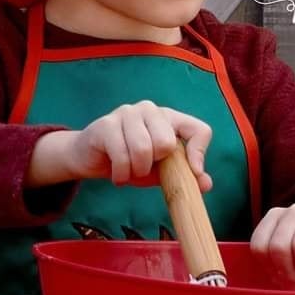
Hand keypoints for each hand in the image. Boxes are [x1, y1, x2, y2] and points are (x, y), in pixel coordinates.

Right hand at [28, 103, 213, 189]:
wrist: (88, 158)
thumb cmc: (130, 162)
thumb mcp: (159, 172)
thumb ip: (183, 175)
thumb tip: (206, 184)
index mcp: (169, 118)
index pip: (199, 129)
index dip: (199, 153)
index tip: (193, 173)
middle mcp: (150, 109)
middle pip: (166, 142)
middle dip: (154, 165)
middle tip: (142, 168)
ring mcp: (127, 113)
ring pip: (143, 149)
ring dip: (135, 171)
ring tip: (129, 171)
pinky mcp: (106, 124)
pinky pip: (122, 156)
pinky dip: (121, 174)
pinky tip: (116, 175)